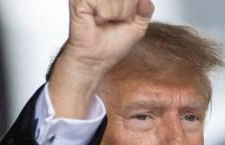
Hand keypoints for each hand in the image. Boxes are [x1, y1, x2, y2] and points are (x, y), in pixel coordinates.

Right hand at [49, 0, 154, 118]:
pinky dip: (104, 15)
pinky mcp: (78, 0)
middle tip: (113, 21)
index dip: (133, 8)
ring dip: (116, 14)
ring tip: (105, 22)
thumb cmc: (111, 43)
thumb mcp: (138, 26)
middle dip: (127, 11)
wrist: (96, 60)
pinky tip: (97, 21)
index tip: (124, 18)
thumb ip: (146, 10)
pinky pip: (103, 2)